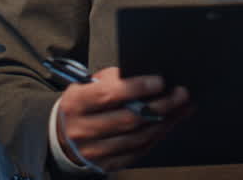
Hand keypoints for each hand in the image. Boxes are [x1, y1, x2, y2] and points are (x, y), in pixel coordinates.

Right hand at [56, 67, 191, 171]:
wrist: (60, 137)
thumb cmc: (82, 105)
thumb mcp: (87, 86)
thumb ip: (112, 80)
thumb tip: (146, 77)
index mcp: (76, 104)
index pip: (108, 95)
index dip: (136, 88)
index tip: (159, 81)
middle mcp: (83, 130)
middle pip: (128, 119)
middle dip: (160, 106)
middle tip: (181, 94)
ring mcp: (94, 151)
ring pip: (137, 138)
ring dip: (165, 122)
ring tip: (182, 108)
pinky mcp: (105, 165)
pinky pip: (137, 152)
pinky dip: (156, 137)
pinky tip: (168, 124)